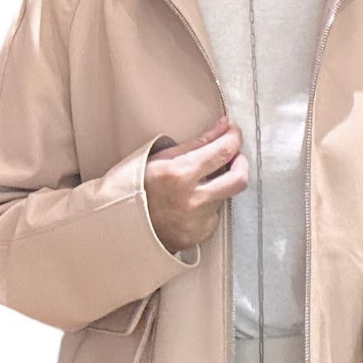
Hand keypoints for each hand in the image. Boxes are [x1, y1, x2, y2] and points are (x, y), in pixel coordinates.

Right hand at [144, 116, 248, 253]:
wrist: (121, 224)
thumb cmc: (136, 186)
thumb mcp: (161, 157)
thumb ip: (198, 143)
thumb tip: (223, 127)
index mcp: (179, 174)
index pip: (224, 151)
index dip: (234, 137)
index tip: (233, 132)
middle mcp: (192, 200)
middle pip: (239, 179)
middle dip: (241, 163)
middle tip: (233, 157)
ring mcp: (197, 221)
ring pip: (226, 197)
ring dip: (219, 186)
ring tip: (198, 183)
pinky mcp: (199, 235)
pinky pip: (215, 215)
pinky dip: (207, 206)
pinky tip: (189, 205)